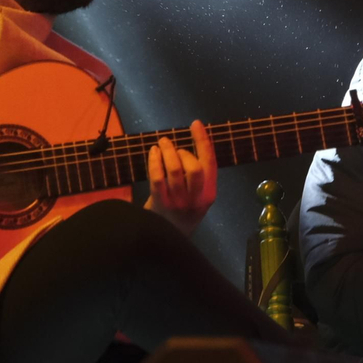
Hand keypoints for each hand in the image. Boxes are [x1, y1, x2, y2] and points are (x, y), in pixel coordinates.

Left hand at [144, 120, 217, 235]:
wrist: (168, 238)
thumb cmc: (182, 210)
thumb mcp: (197, 195)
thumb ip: (197, 174)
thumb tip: (189, 142)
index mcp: (209, 194)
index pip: (210, 163)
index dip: (203, 141)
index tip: (195, 124)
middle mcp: (196, 199)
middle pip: (194, 168)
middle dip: (182, 152)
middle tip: (172, 146)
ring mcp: (178, 203)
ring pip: (174, 171)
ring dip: (167, 152)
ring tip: (162, 144)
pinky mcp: (160, 205)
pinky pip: (157, 178)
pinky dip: (154, 161)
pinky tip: (153, 152)